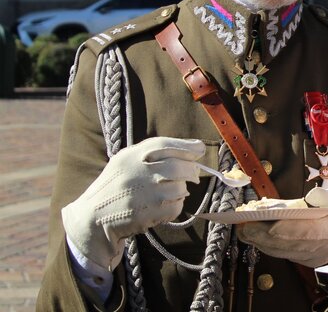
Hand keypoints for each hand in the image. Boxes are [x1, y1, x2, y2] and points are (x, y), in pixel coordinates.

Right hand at [62, 136, 204, 269]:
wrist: (93, 218)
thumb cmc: (117, 186)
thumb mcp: (127, 161)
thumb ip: (155, 152)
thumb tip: (196, 148)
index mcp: (130, 156)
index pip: (165, 144)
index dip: (187, 146)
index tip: (199, 150)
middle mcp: (137, 172)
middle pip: (179, 166)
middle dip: (191, 170)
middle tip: (193, 174)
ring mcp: (144, 193)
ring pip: (180, 188)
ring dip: (180, 191)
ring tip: (168, 193)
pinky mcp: (148, 212)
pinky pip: (176, 207)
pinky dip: (175, 207)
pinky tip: (162, 207)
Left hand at [237, 211, 327, 266]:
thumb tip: (312, 195)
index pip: (307, 233)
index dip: (286, 230)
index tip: (268, 225)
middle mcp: (319, 248)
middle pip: (287, 244)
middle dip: (262, 236)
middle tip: (243, 225)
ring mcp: (309, 257)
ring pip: (280, 251)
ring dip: (259, 241)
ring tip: (242, 229)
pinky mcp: (302, 260)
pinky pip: (281, 254)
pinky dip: (265, 245)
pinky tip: (253, 236)